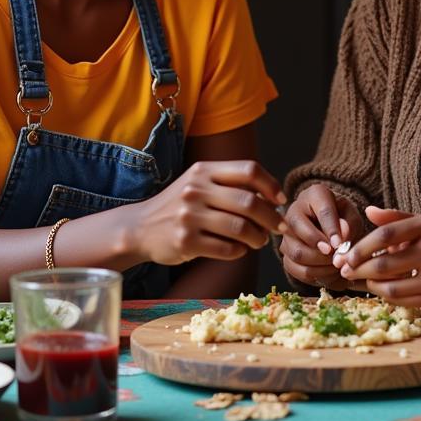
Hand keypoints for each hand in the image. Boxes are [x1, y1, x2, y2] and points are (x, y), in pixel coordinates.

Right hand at [129, 160, 286, 265]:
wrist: (140, 227)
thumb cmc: (180, 205)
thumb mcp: (200, 183)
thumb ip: (231, 184)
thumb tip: (273, 197)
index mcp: (204, 170)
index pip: (248, 170)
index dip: (271, 184)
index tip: (280, 199)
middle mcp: (196, 190)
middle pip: (249, 202)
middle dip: (271, 218)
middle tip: (279, 227)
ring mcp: (189, 216)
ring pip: (241, 228)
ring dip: (258, 237)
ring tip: (259, 241)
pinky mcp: (185, 242)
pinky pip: (227, 249)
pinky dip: (240, 251)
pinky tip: (239, 249)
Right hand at [279, 183, 366, 289]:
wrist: (330, 227)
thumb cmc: (342, 218)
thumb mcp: (352, 216)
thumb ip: (350, 224)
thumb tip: (341, 238)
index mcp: (315, 195)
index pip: (323, 211)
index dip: (331, 229)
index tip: (339, 245)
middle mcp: (295, 211)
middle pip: (302, 232)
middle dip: (322, 250)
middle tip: (337, 260)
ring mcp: (286, 233)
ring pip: (298, 253)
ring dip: (320, 265)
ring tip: (336, 267)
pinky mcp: (285, 253)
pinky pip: (295, 269)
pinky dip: (313, 275)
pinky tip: (329, 274)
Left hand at [337, 206, 420, 307]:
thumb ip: (398, 218)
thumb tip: (368, 211)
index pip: (386, 234)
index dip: (362, 246)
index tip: (346, 254)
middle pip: (385, 262)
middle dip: (359, 268)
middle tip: (344, 270)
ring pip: (392, 285)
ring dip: (371, 284)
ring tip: (362, 280)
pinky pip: (405, 300)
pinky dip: (388, 296)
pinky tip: (381, 290)